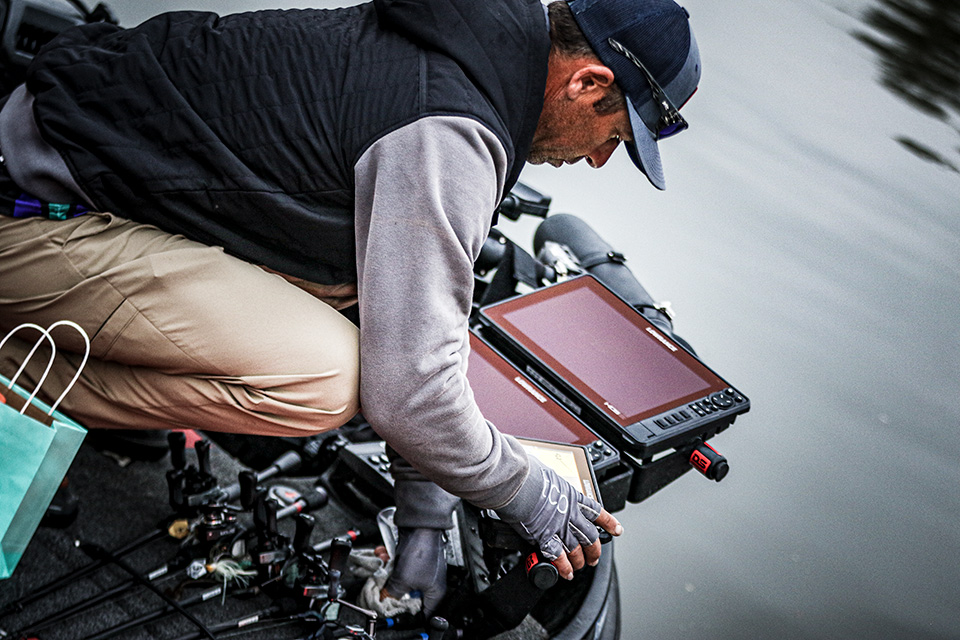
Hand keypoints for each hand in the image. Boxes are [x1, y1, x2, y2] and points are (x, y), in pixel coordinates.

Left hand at [381, 527, 446, 615]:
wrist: (420, 525)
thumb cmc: (422, 551)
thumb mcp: (403, 580)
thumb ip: (392, 594)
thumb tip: (384, 601)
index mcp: (435, 593)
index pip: (422, 613)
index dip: (407, 613)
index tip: (394, 611)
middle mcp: (430, 583)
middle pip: (408, 596)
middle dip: (393, 590)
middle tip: (384, 589)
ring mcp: (422, 570)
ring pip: (401, 580)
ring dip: (389, 573)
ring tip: (383, 567)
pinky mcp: (414, 559)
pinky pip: (400, 567)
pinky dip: (391, 562)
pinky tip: (384, 556)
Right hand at [496, 456, 622, 579]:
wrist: (517, 482)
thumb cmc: (527, 473)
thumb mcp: (547, 473)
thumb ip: (551, 484)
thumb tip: (545, 481)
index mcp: (571, 496)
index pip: (596, 512)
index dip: (608, 522)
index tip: (617, 529)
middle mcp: (569, 513)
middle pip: (589, 536)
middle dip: (595, 549)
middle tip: (595, 557)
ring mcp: (558, 527)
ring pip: (577, 549)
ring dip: (580, 561)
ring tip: (579, 567)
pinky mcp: (544, 537)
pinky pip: (558, 557)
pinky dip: (564, 567)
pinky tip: (566, 573)